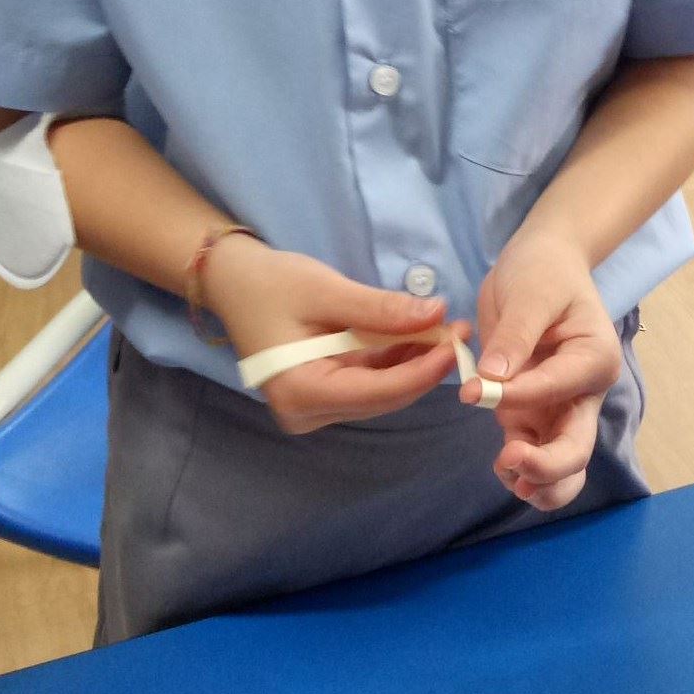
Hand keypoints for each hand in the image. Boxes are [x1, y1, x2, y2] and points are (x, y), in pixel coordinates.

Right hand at [200, 235, 467, 432]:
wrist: (233, 281)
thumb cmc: (270, 284)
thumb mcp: (326, 290)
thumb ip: (380, 309)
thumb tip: (437, 315)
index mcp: (301, 392)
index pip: (377, 392)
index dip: (422, 372)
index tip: (456, 345)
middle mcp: (306, 412)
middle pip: (383, 397)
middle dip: (424, 367)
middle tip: (459, 331)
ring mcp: (313, 408)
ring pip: (380, 392)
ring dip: (414, 363)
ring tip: (447, 330)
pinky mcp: (321, 394)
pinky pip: (368, 382)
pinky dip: (394, 361)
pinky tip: (421, 337)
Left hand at [464, 232, 623, 512]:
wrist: (540, 265)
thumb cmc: (543, 273)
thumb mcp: (531, 293)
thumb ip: (514, 337)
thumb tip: (492, 379)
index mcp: (593, 359)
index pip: (557, 389)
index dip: (517, 397)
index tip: (474, 391)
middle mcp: (583, 392)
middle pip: (576, 446)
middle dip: (548, 465)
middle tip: (511, 459)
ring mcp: (558, 408)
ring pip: (563, 465)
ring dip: (540, 482)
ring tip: (509, 476)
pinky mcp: (532, 414)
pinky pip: (534, 453)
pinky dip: (522, 472)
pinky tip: (502, 471)